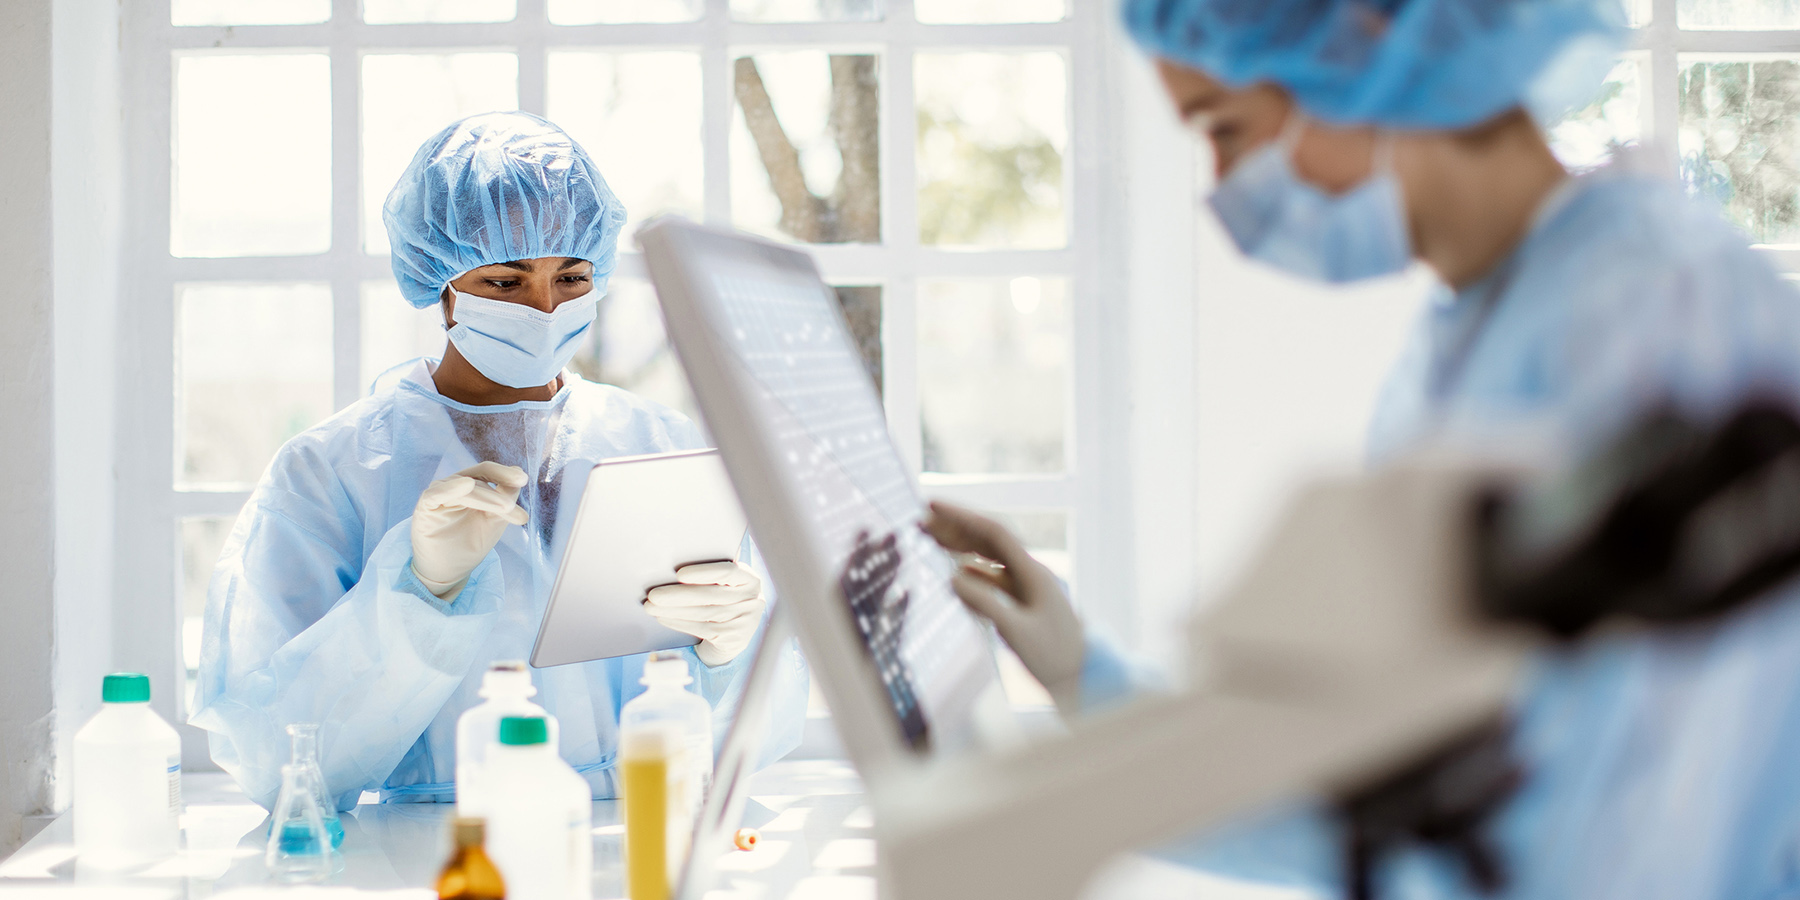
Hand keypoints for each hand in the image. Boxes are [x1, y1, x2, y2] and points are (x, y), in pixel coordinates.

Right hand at [410, 462, 529, 598]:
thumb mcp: (494, 520)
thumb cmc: (470, 542)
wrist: (449, 570)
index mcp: (471, 485)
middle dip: (498, 494)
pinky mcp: (425, 507)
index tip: (524, 480)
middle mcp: (454, 485)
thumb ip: (505, 497)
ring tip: (505, 507)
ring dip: (485, 497)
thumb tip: (519, 471)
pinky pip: (436, 494)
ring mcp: (439, 494)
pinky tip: (466, 485)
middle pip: (479, 481)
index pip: (488, 472)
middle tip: (512, 507)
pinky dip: (450, 488)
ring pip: (463, 490)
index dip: (505, 474)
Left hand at [644, 561, 765, 666]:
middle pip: (710, 595)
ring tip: (652, 606)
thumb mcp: (727, 585)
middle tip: (654, 594)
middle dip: (678, 594)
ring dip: (673, 610)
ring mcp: (744, 621)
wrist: (737, 632)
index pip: (728, 572)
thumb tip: (672, 569)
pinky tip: (663, 618)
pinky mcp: (733, 637)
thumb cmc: (724, 599)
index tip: (679, 574)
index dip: (703, 573)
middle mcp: (752, 599)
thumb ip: (712, 576)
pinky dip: (678, 623)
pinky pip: (700, 628)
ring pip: (703, 613)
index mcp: (750, 579)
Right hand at [921, 501, 1085, 710]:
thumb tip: (953, 578)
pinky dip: (974, 571)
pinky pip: (995, 579)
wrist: (1082, 680)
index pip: (993, 532)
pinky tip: (958, 570)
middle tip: (922, 521)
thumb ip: (985, 603)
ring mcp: (1028, 588)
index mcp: (1032, 573)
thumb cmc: (1056, 658)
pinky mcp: (1024, 604)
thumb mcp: (1017, 632)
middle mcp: (1030, 573)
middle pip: (989, 540)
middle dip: (956, 527)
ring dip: (962, 546)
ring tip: (932, 538)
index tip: (932, 506)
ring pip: (990, 558)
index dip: (961, 516)